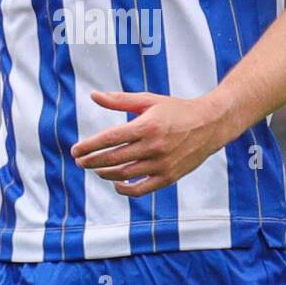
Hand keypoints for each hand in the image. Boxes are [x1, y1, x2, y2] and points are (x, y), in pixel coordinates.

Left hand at [70, 89, 228, 196]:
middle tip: (79, 161)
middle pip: (113, 159)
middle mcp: (154, 146)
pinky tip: (115, 182)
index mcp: (147, 126)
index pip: (109, 139)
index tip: (75, 149)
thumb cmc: (176, 110)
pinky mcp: (169, 177)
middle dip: (91, 161)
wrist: (210, 124)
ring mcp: (162, 164)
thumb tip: (93, 95)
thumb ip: (119, 100)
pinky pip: (141, 189)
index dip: (89, 146)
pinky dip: (125, 189)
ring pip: (124, 175)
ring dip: (104, 173)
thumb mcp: (149, 101)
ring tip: (95, 168)